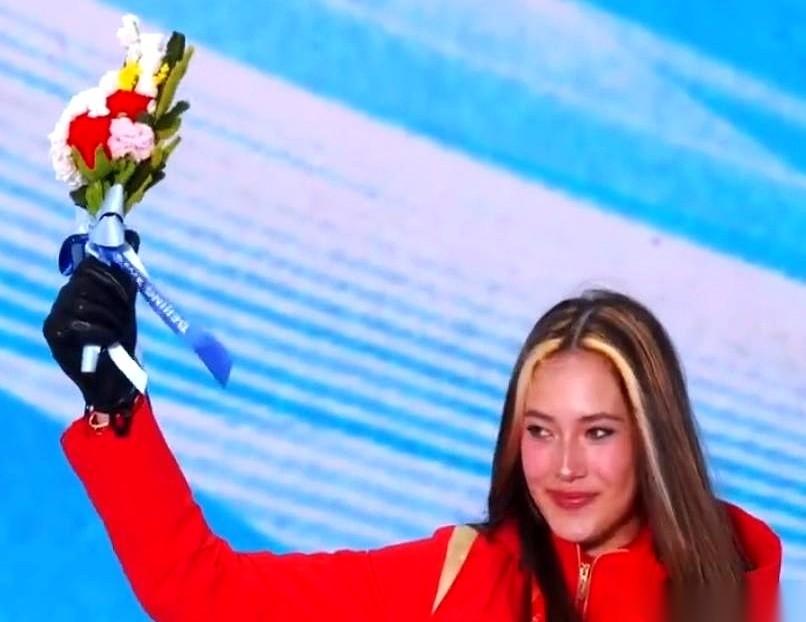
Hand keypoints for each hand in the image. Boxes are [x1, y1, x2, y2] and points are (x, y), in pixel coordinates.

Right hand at [43, 231, 141, 420]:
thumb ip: (126, 272)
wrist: (115, 378)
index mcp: (79, 286)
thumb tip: (132, 234)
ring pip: (86, 301)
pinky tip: (108, 342)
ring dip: (110, 317)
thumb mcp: (126, 301)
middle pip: (87, 279)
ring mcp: (55, 315)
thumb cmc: (120, 337)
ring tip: (116, 332)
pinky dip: (102, 332)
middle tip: (123, 316)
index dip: (111, 272)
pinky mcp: (53, 333)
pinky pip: (81, 323)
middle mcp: (64, 297)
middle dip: (113, 295)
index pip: (89, 264)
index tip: (126, 290)